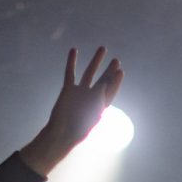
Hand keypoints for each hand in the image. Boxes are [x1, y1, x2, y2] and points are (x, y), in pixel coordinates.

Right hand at [20, 47, 124, 175]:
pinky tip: (74, 50)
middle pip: (103, 80)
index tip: (120, 71)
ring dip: (96, 61)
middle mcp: (91, 97)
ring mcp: (79, 92)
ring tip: (103, 48)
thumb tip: (104, 83)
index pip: (111, 91)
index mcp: (100, 106)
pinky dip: (72, 62)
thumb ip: (100, 98)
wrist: (61, 133)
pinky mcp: (68, 89)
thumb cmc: (78, 128)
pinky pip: (70, 73)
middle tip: (116, 60)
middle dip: (110, 71)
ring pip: (89, 73)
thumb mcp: (92, 114)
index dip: (116, 81)